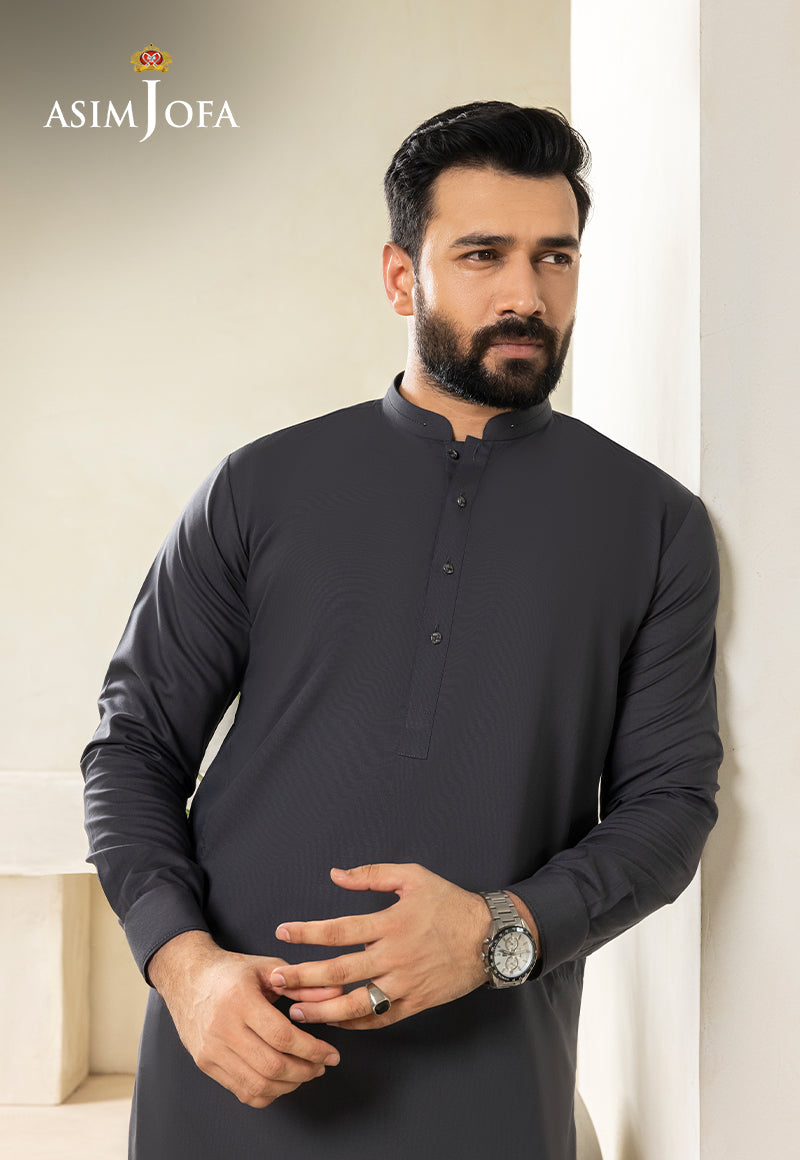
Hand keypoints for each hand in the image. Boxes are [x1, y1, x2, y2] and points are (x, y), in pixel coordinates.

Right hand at [147, 931, 342, 1106]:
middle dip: (305, 1071)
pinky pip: (241, 1091)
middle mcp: (222, 1028)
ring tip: (305, 1073)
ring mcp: (211, 1050)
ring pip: (257, 1084)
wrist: (187, 978)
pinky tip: (282, 1081)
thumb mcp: (267, 968)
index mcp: (240, 999)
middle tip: (322, 1065)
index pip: (282, 1036)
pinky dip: (267, 1093)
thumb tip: (336, 994)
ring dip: (289, 1085)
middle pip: (271, 1065)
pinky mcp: (205, 1064)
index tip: (331, 1054)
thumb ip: (303, 983)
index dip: (312, 1050)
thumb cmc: (231, 972)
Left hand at [268, 863, 488, 1029]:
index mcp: (391, 923)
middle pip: (339, 971)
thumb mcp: (413, 876)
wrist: (490, 937)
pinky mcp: (416, 1003)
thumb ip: (372, 874)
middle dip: (303, 976)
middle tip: (275, 980)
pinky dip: (356, 1023)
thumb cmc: (449, 903)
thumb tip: (335, 874)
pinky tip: (335, 1022)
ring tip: (296, 1010)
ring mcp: (405, 984)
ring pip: (356, 1003)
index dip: (307, 932)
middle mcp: (394, 956)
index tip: (282, 933)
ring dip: (322, 1009)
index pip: (339, 930)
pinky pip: (380, 1018)